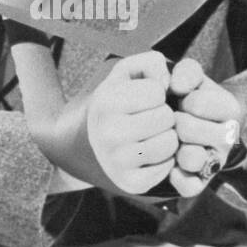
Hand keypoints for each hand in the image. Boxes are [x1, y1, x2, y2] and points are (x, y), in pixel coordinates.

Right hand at [83, 51, 178, 194]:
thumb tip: (170, 83)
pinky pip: (167, 168)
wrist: (76, 145)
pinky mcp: (130, 184)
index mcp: (106, 103)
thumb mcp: (122, 74)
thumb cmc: (110, 104)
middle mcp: (109, 133)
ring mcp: (118, 162)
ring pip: (170, 144)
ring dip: (166, 137)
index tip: (140, 99)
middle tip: (147, 118)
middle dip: (162, 115)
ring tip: (149, 135)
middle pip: (166, 118)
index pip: (157, 91)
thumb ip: (149, 62)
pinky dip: (163, 160)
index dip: (154, 92)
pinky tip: (148, 154)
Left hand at [166, 58, 242, 197]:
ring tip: (173, 140)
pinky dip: (175, 176)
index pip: (196, 103)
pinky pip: (188, 185)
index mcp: (230, 108)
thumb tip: (177, 85)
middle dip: (174, 122)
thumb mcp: (190, 77)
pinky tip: (171, 162)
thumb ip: (187, 70)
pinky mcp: (201, 184)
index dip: (180, 99)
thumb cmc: (188, 97)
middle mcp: (229, 138)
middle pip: (186, 129)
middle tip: (175, 121)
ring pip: (190, 158)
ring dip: (173, 148)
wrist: (184, 123)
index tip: (182, 99)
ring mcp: (216, 162)